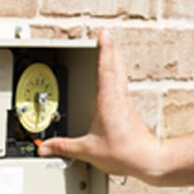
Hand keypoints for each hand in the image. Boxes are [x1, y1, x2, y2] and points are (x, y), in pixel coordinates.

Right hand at [36, 30, 163, 179]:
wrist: (148, 160)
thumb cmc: (124, 153)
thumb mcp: (87, 150)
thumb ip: (64, 147)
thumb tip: (46, 148)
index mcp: (108, 100)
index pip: (106, 67)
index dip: (104, 48)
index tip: (103, 33)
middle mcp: (119, 97)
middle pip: (116, 65)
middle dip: (110, 49)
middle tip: (106, 36)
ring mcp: (125, 102)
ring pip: (120, 74)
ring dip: (114, 60)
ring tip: (109, 52)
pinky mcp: (128, 110)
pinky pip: (121, 85)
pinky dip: (116, 75)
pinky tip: (112, 80)